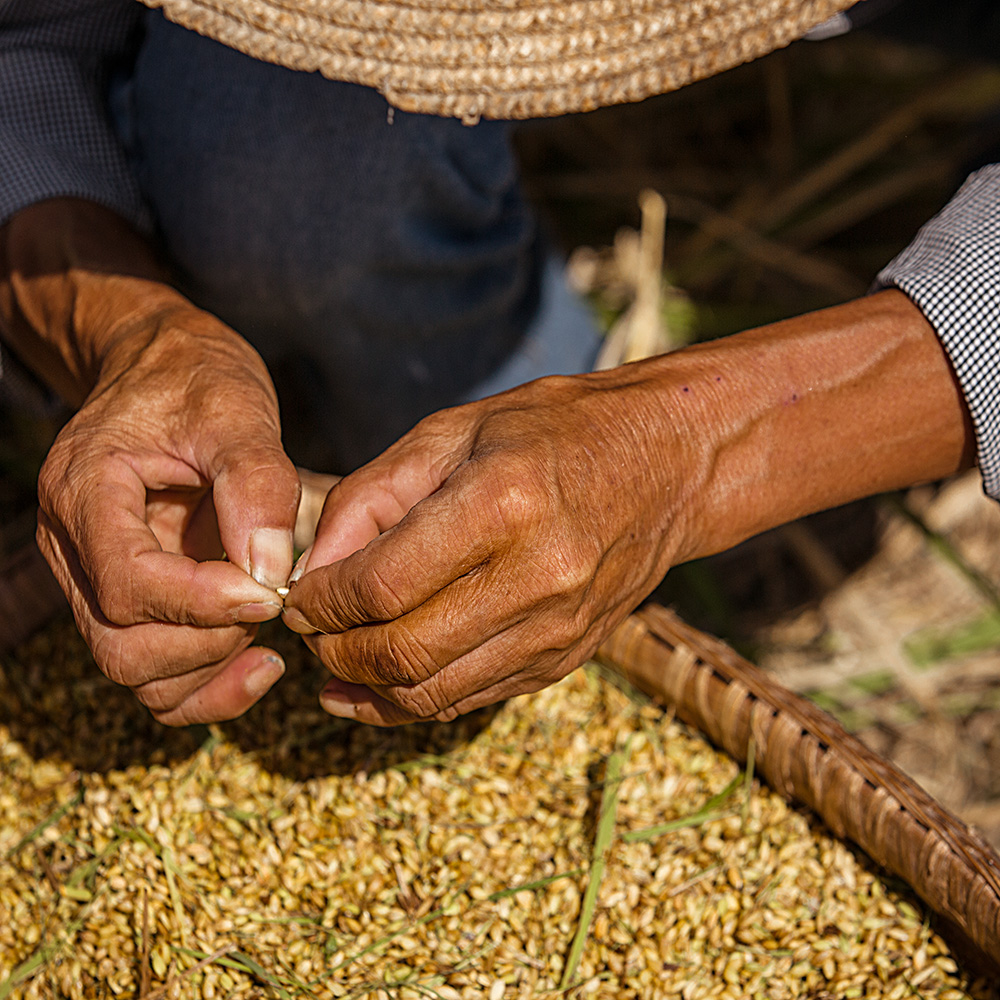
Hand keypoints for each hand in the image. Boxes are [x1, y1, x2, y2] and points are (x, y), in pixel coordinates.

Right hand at [2, 201, 300, 724]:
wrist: (165, 365)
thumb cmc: (197, 377)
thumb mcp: (236, 409)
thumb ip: (255, 484)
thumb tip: (268, 571)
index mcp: (86, 491)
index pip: (127, 583)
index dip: (203, 602)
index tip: (272, 593)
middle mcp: (75, 545)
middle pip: (123, 645)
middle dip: (209, 642)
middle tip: (271, 605)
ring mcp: (96, 576)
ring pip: (134, 671)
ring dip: (208, 671)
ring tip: (269, 637)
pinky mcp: (129, 595)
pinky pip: (153, 668)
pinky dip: (204, 682)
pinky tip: (260, 659)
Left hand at [283, 292, 974, 726]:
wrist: (667, 463)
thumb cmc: (552, 430)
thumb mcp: (454, 431)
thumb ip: (372, 495)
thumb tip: (310, 566)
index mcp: (503, 503)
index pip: (381, 584)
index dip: (319, 601)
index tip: (296, 594)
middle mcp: (538, 575)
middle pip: (401, 652)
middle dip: (332, 652)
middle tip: (309, 631)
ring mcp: (558, 626)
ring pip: (432, 693)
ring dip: (365, 687)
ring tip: (335, 660)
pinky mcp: (566, 656)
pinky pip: (471, 699)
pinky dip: (413, 702)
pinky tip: (379, 685)